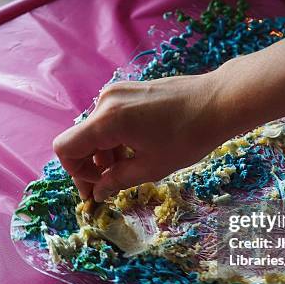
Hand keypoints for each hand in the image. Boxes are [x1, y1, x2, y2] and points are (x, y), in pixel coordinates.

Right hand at [53, 73, 229, 201]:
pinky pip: (110, 118)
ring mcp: (117, 92)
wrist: (218, 101)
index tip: (97, 189)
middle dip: (91, 167)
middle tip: (108, 189)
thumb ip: (117, 180)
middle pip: (81, 139)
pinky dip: (115, 139)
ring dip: (105, 154)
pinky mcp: (129, 90)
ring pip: (96, 130)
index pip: (66, 148)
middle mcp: (106, 102)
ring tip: (128, 170)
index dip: (76, 174)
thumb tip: (98, 193)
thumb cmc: (188, 137)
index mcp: (107, 121)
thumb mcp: (152, 167)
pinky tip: (136, 151)